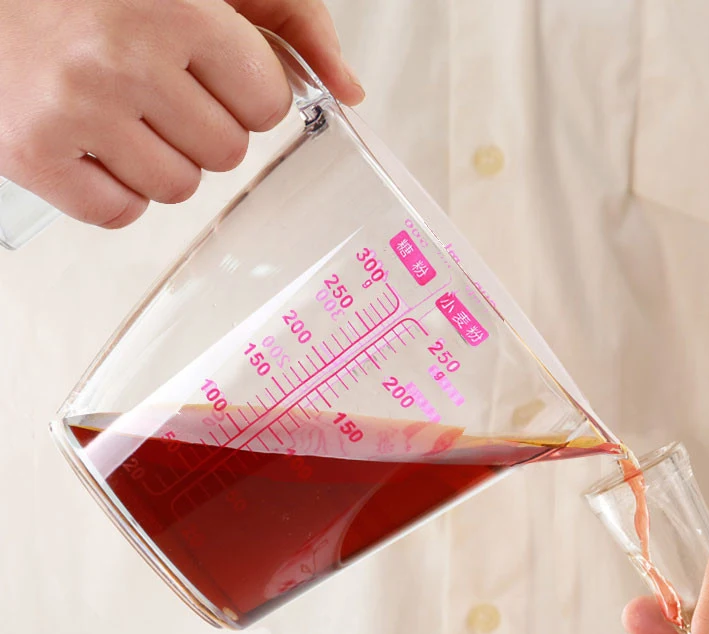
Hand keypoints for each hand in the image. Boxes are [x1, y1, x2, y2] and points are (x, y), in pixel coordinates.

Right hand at [0, 0, 362, 228]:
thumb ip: (289, 17)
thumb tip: (348, 89)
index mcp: (173, 5)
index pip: (266, 102)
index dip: (245, 95)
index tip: (213, 77)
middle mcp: (123, 57)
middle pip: (226, 152)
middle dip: (203, 127)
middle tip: (156, 90)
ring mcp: (74, 110)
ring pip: (179, 188)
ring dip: (161, 160)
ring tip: (121, 113)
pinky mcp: (33, 154)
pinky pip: (120, 212)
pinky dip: (115, 189)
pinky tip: (93, 143)